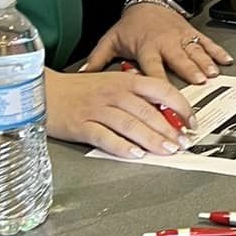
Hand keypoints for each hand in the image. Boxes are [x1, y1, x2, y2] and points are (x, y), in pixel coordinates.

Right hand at [44, 68, 192, 156]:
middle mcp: (113, 93)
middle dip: (169, 129)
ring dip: (151, 139)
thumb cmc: (79, 90)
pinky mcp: (81, 125)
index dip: (180, 106)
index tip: (192, 121)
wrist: (44, 91)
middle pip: (147, 111)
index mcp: (125, 81)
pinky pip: (105, 136)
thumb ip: (136, 96)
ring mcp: (96, 109)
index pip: (160, 90)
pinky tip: (135, 154)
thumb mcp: (111, 84)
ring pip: (130, 124)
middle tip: (183, 142)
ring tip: (167, 150)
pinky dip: (121, 146)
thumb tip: (165, 113)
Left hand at [84, 1, 232, 85]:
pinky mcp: (191, 34)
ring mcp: (181, 38)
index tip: (163, 99)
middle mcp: (166, 44)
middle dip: (190, 71)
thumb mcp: (111, 40)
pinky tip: (226, 61)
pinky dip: (217, 51)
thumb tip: (81, 77)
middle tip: (199, 83)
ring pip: (195, 52)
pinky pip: (206, 43)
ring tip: (213, 75)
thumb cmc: (131, 25)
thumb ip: (97, 60)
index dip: (158, 84)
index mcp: (146, 48)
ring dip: (205, 63)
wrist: (149, 1)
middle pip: (179, 60)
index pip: (152, 69)